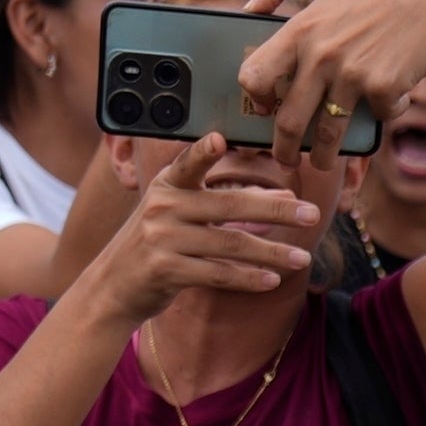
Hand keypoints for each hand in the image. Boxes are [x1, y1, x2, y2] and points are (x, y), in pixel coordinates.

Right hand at [76, 133, 321, 324]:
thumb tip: (284, 196)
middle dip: (276, 209)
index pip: (189, 163)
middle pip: (229, 205)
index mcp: (167, 184)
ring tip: (302, 258)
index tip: (220, 140)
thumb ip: (221, 201)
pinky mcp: (165, 270)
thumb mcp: (177, 213)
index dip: (203, 152)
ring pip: (230, 243)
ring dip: (271, 252)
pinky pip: (217, 273)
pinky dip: (248, 278)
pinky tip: (272, 280)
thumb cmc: (156, 244)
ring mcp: (163, 238)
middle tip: (312, 214)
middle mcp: (163, 207)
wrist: (113, 285)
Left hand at [234, 0, 425, 149]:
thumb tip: (248, 8)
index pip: (255, 75)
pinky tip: (390, 100)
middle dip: (283, 149)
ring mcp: (353, 75)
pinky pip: (376, 118)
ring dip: (322, 157)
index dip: (255, 98)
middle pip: (289, 121)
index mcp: (301, 30)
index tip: (263, 107)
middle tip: (285, 158)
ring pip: (327, 135)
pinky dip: (383, 116)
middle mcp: (322, 56)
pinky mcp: (384, 89)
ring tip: (323, 162)